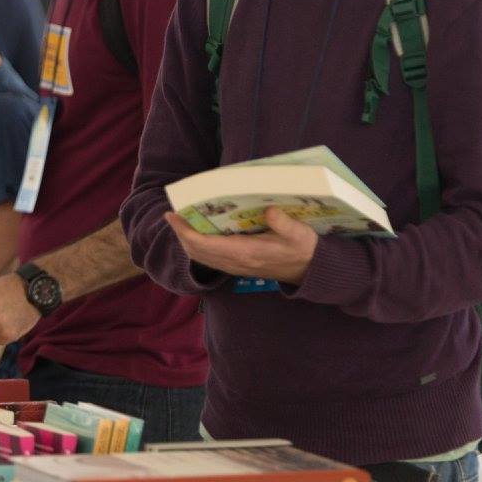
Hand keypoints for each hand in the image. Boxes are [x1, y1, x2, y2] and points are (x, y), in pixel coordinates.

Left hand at [163, 207, 318, 284]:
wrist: (309, 271)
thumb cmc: (303, 249)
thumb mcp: (300, 234)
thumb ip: (284, 224)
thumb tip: (269, 210)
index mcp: (246, 252)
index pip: (205, 244)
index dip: (185, 231)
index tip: (173, 215)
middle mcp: (235, 262)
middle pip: (197, 252)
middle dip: (181, 234)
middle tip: (173, 215)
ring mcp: (235, 266)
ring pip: (201, 257)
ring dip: (187, 241)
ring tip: (181, 221)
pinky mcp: (237, 266)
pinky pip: (209, 258)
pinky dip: (198, 246)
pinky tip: (197, 232)